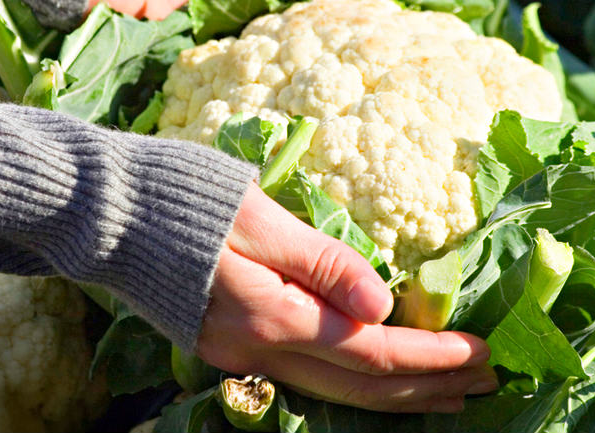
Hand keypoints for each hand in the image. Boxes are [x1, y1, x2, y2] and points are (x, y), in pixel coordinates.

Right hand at [196, 184, 496, 412]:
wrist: (103, 214)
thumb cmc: (181, 198)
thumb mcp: (257, 215)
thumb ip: (321, 262)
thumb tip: (384, 306)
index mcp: (268, 314)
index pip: (371, 352)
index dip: (432, 357)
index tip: (482, 351)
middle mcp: (256, 349)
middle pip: (360, 387)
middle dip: (430, 387)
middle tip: (490, 379)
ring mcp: (238, 355)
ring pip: (336, 393)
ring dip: (399, 395)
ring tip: (452, 394)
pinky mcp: (226, 346)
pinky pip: (309, 380)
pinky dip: (358, 384)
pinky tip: (382, 380)